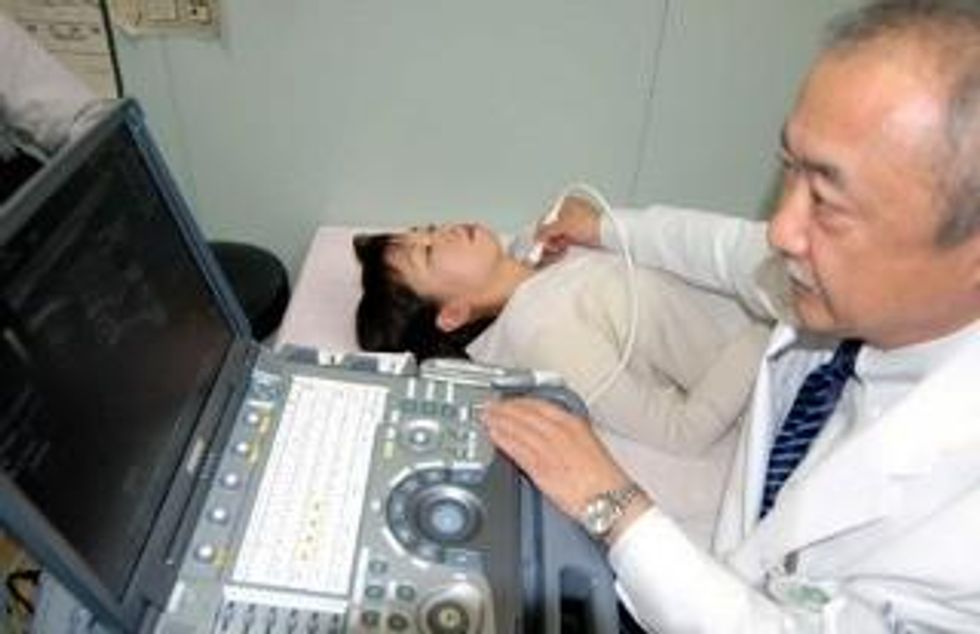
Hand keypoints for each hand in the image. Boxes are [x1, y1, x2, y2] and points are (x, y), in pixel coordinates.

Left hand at [483, 397, 633, 519]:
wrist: (610, 499)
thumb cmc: (604, 478)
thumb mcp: (589, 444)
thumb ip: (568, 435)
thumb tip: (551, 431)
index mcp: (573, 424)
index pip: (540, 406)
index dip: (520, 402)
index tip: (509, 402)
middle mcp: (559, 433)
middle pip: (525, 415)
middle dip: (504, 409)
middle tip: (490, 407)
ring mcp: (549, 449)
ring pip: (518, 429)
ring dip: (499, 422)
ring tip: (487, 418)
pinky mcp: (541, 468)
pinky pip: (517, 449)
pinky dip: (503, 440)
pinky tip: (494, 436)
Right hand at [534, 195, 601, 259]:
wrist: (609, 233)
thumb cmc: (592, 224)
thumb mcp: (563, 225)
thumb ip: (546, 230)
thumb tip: (537, 235)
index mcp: (565, 203)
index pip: (546, 218)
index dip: (542, 231)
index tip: (539, 242)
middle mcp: (570, 212)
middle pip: (551, 228)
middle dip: (549, 239)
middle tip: (550, 247)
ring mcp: (575, 224)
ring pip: (558, 236)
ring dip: (556, 243)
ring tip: (560, 248)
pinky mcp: (580, 234)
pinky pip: (566, 241)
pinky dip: (564, 246)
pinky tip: (565, 249)